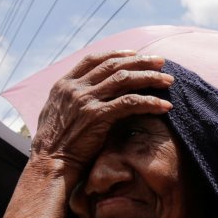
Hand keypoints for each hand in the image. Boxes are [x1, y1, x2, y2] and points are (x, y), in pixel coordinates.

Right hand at [31, 52, 173, 183]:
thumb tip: (82, 93)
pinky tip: (164, 106)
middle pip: (114, 65)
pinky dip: (150, 102)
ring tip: (168, 81)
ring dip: (150, 78)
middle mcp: (75, 88)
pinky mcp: (97, 116)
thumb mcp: (55, 113)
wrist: (49, 164)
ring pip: (124, 79)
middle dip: (141, 61)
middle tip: (161, 61)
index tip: (135, 53)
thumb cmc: (54, 145)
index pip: (94, 59)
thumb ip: (69, 99)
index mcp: (64, 84)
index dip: (117, 54)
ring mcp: (86, 100)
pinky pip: (130, 103)